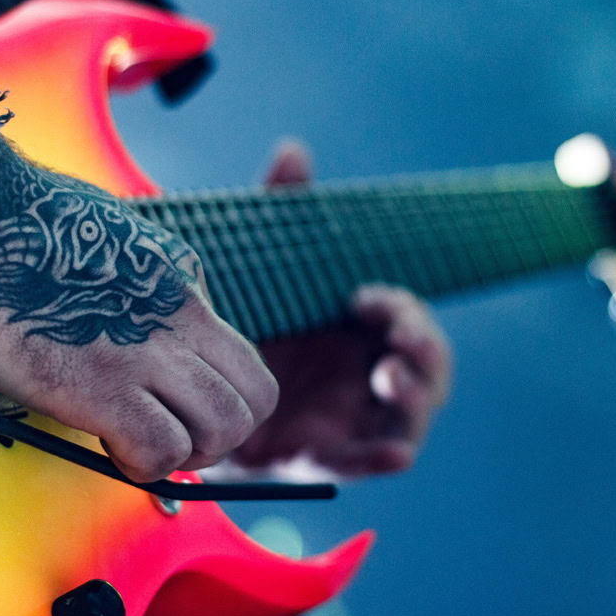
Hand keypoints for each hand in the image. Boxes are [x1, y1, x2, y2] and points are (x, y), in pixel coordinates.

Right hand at [0, 142, 277, 481]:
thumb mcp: (113, 241)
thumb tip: (139, 328)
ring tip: (134, 445)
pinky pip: (162, 449)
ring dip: (185, 455)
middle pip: (254, 400)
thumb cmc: (13, 221)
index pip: (242, 360)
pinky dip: (141, 465)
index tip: (179, 412)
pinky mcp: (99, 383)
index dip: (217, 400)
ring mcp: (145, 350)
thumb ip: (144, 289)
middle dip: (219, 437)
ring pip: (225, 429)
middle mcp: (179, 314)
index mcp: (181, 280)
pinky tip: (104, 446)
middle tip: (169, 439)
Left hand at [230, 142, 452, 476]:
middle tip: (399, 339)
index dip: (404, 311)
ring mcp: (349, 420)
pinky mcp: (319, 456)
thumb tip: (293, 151)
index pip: (410, 323)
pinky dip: (379, 460)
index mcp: (361, 333)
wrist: (189, 383)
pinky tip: (391, 455)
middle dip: (424, 353)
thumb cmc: (243, 321)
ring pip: (408, 418)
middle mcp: (365, 376)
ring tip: (389, 380)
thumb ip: (282, 214)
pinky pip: (361, 464)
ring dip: (414, 399)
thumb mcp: (262, 267)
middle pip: (426, 371)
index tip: (364, 297)